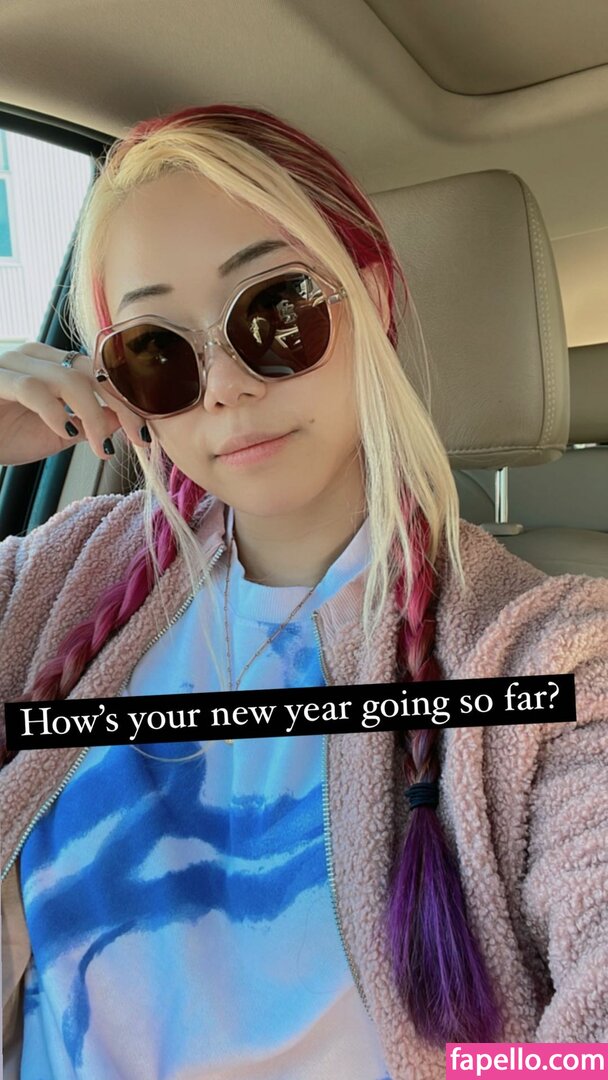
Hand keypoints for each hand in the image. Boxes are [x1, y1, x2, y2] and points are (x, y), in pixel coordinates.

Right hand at [0, 342, 150, 465]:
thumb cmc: (3, 435)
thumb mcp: (56, 433)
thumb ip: (89, 423)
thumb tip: (124, 419)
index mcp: (51, 362)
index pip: (100, 371)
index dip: (128, 398)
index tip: (147, 431)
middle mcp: (34, 354)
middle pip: (92, 371)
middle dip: (122, 405)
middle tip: (139, 439)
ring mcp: (12, 362)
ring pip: (68, 378)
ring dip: (93, 415)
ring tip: (102, 447)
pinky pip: (33, 389)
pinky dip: (56, 412)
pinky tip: (68, 433)